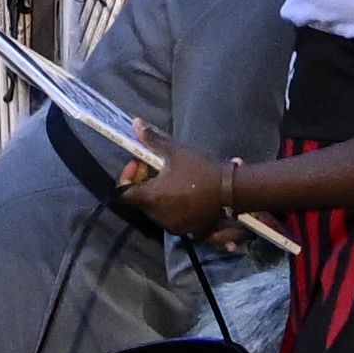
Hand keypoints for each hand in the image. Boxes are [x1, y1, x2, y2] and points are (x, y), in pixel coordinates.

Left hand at [121, 142, 238, 239]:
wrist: (230, 190)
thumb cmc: (200, 170)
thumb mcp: (175, 152)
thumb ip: (152, 140)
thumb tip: (135, 123)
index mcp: (151, 197)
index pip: (123, 193)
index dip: (127, 177)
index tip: (140, 163)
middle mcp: (158, 215)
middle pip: (139, 200)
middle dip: (142, 183)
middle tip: (154, 167)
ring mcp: (172, 225)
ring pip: (154, 209)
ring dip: (156, 195)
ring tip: (170, 179)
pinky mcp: (186, 229)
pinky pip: (170, 217)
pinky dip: (170, 206)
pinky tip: (182, 192)